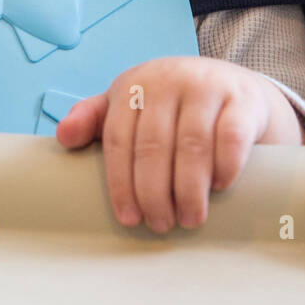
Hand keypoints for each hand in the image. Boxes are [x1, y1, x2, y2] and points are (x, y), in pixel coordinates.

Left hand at [55, 57, 304, 231]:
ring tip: (189, 218)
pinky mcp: (243, 99)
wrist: (235, 85)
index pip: (118, 138)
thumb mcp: (131, 104)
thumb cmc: (173, 105)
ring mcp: (207, 86)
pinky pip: (231, 137)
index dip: (120, 182)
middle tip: (160, 224)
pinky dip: (224, 167)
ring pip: (192, 145)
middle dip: (154, 192)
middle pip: (153, 145)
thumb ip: (95, 119)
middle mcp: (168, 80)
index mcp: (134, 84)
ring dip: (189, 190)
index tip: (129, 218)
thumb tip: (62, 138)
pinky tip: (220, 188)